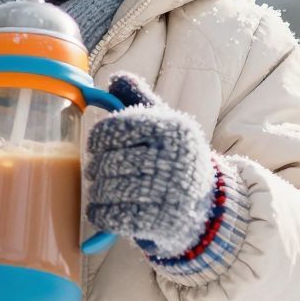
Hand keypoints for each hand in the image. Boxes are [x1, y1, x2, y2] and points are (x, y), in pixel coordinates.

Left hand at [84, 73, 215, 257]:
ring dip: (96, 194)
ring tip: (98, 192)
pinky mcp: (163, 221)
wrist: (204, 204)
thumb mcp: (163, 124)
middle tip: (95, 172)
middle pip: (109, 162)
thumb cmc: (173, 157)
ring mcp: (171, 191)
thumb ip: (138, 99)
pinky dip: (101, 215)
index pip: (116, 128)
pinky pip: (116, 217)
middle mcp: (175, 157)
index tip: (96, 146)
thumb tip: (115, 79)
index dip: (97, 139)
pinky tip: (100, 211)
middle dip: (96, 169)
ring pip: (109, 190)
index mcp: (173, 128)